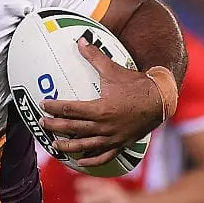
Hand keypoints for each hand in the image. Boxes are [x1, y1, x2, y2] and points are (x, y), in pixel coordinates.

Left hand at [41, 38, 163, 167]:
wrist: (161, 99)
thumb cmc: (135, 83)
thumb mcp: (113, 69)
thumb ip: (94, 56)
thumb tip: (80, 40)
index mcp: (101, 109)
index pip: (71, 109)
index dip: (55, 107)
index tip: (43, 104)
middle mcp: (105, 126)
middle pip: (74, 128)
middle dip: (56, 126)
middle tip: (42, 123)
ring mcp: (113, 138)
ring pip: (86, 145)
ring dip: (69, 146)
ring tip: (55, 145)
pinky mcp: (121, 144)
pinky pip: (105, 156)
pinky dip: (92, 160)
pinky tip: (81, 162)